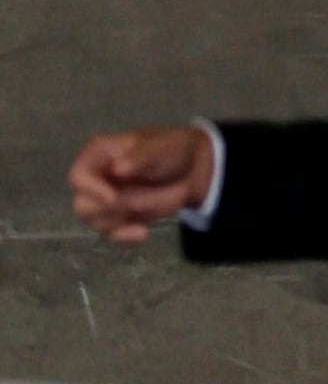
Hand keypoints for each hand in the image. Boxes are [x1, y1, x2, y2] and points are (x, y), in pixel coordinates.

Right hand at [67, 126, 213, 242]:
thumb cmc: (172, 150)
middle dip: (108, 208)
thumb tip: (117, 168)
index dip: (91, 189)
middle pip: (82, 203)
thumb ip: (139, 157)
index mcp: (99, 154)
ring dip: (119, 220)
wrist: (193, 170)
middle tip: (135, 204)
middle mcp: (96, 177)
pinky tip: (143, 233)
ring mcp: (105, 198)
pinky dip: (125, 235)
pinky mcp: (118, 216)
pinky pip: (111, 233)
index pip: (78, 176)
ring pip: (93, 220)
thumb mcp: (160, 148)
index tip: (113, 197)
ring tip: (146, 206)